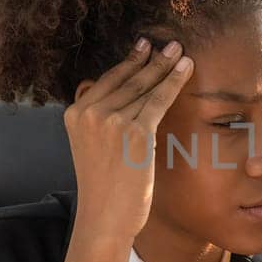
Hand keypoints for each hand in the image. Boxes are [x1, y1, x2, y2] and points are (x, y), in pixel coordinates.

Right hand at [65, 38, 194, 246]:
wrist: (104, 218)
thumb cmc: (104, 188)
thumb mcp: (92, 147)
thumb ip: (102, 121)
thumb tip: (127, 99)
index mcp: (75, 113)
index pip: (108, 81)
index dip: (129, 62)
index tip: (144, 46)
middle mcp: (90, 113)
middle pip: (128, 80)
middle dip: (152, 59)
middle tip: (170, 44)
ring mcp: (111, 121)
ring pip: (145, 87)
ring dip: (166, 66)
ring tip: (180, 52)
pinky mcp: (135, 132)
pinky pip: (159, 100)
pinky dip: (174, 82)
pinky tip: (186, 68)